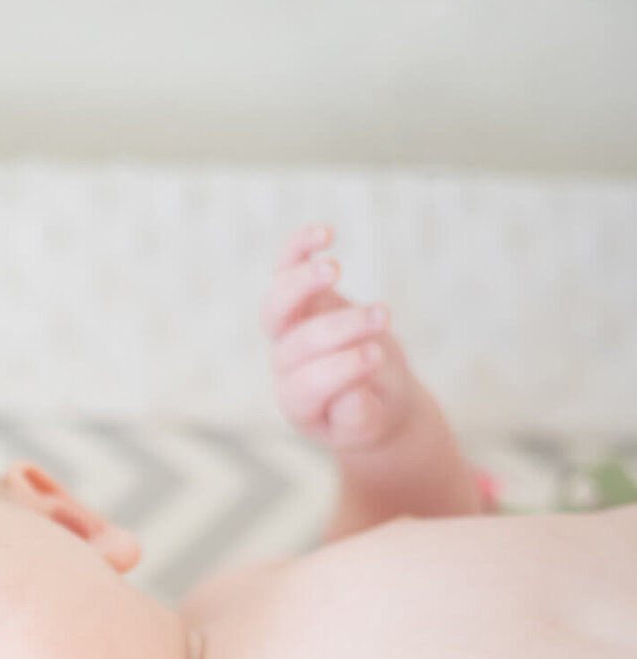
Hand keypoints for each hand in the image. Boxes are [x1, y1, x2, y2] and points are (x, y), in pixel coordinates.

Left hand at [262, 225, 417, 453]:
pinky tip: (325, 234)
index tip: (376, 355)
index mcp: (298, 403)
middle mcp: (285, 367)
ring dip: (302, 284)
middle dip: (338, 329)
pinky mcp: (302, 300)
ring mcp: (289, 331)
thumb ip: (358, 414)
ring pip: (277, 306)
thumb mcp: (371, 424)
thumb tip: (351, 391)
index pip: (307, 385)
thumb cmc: (373, 412)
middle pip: (295, 345)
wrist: (373, 395)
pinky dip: (299, 250)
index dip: (339, 369)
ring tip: (334, 268)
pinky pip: (287, 270)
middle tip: (382, 318)